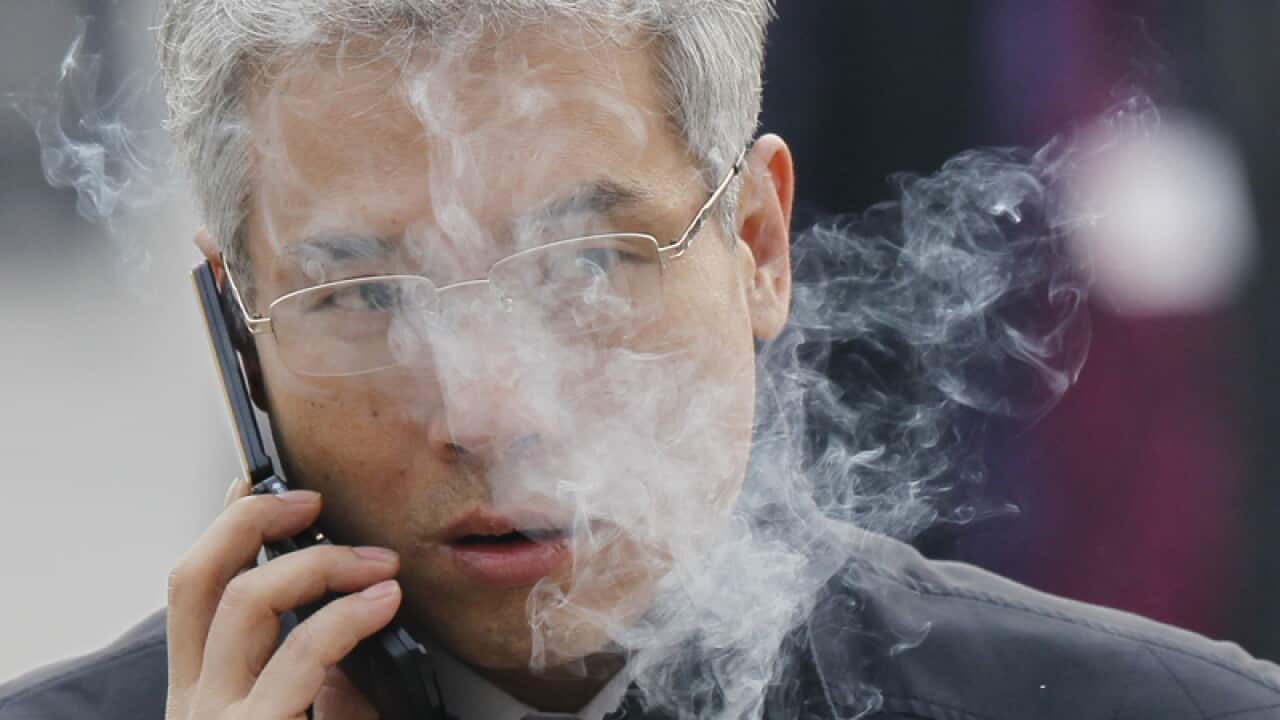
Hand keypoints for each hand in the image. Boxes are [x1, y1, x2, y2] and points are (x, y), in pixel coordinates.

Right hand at [165, 478, 396, 718]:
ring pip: (245, 600)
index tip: (252, 487)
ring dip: (319, 563)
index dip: (220, 531)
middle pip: (197, 579)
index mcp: (204, 697)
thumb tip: (342, 625)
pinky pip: (302, 650)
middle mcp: (198, 706)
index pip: (194, 593)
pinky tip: (383, 602)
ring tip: (378, 564)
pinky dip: (349, 615)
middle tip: (312, 502)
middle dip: (251, 520)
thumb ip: (314, 682)